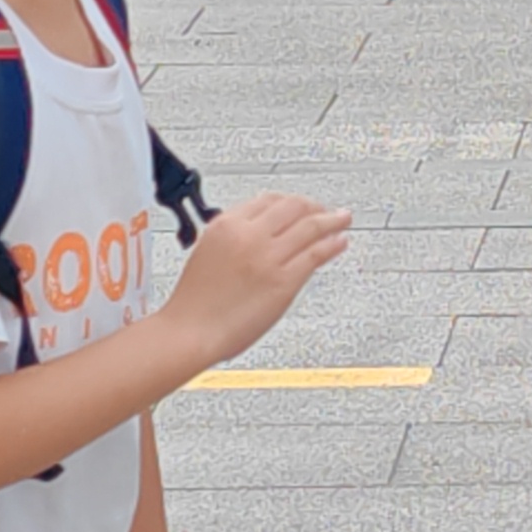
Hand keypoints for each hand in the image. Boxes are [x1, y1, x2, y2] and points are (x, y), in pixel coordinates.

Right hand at [162, 191, 354, 368]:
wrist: (188, 332)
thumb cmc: (194, 302)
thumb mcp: (208, 252)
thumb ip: (234, 237)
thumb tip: (259, 230)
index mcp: (227, 224)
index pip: (268, 200)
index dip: (291, 201)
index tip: (301, 205)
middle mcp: (249, 235)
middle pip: (294, 207)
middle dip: (315, 206)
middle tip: (327, 211)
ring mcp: (268, 257)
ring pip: (311, 227)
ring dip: (333, 220)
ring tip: (343, 219)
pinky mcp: (284, 280)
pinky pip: (316, 254)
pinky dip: (333, 245)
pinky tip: (339, 242)